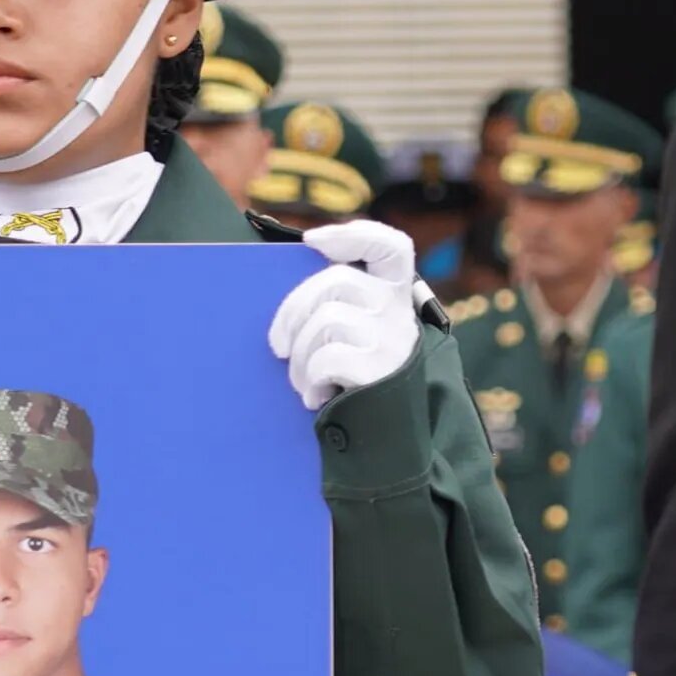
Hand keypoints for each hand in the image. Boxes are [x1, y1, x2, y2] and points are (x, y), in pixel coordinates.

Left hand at [267, 219, 421, 411]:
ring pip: (324, 321)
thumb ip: (342, 307)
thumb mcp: (361, 336)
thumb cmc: (358, 383)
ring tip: (303, 381)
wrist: (386, 441)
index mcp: (395, 296)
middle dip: (293, 312)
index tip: (313, 241)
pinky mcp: (380, 368)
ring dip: (299, 357)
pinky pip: (325, 359)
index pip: (390, 247)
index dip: (354, 234)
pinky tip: (316, 397)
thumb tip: (295, 294)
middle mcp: (398, 312)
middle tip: (277, 346)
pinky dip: (310, 381)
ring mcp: (392, 339)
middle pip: (334, 281)